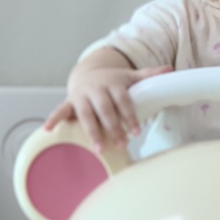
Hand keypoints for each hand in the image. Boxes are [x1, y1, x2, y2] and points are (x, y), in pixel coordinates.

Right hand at [46, 57, 172, 149]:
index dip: (129, 116)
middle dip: (113, 127)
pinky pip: (60, 110)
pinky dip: (54, 118)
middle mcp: (97, 89)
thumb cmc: (113, 80)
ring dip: (92, 131)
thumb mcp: (130, 76)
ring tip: (100, 148)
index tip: (136, 131)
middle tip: (122, 144)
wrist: (89, 73)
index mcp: (113, 83)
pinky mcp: (70, 102)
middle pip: (106, 110)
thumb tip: (171, 70)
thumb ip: (149, 76)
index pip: (123, 101)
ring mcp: (82, 96)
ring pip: (86, 114)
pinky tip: (49, 129)